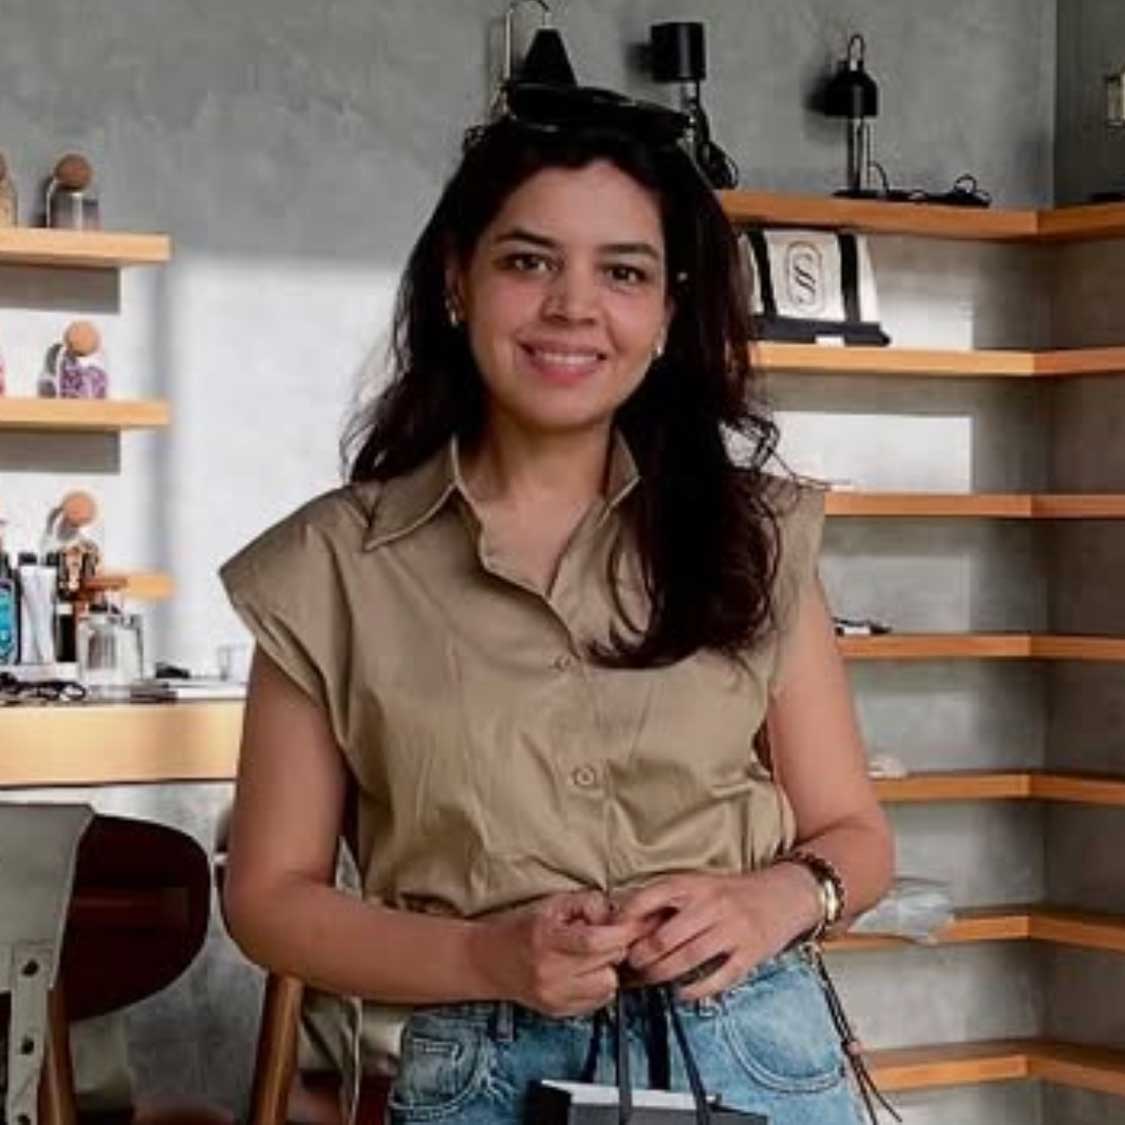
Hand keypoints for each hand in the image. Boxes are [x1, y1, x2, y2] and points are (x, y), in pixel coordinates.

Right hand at [471, 890, 649, 1017]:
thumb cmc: (522, 928)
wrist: (489, 961)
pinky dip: (598, 985)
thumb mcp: (552, 904)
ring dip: (608, 969)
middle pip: (606, 965)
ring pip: (607, 987)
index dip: (620, 933)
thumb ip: (587, 904)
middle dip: (616, 948)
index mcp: (546, 941)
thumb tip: (616, 915)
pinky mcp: (558, 1012)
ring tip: (594, 957)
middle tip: (608, 936)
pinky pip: (597, 1002)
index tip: (634, 925)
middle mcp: (550, 974)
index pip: (594, 942)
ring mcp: (554, 997)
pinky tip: (585, 972)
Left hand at [615, 866, 820, 1001]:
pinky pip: (718, 977)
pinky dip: (695, 990)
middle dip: (642, 956)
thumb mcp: (699, 884)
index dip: (627, 917)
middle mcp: (712, 905)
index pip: (651, 897)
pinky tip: (681, 993)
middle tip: (630, 965)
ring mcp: (732, 930)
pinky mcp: (749, 953)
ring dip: (662, 975)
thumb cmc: (732, 893)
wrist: (783, 894)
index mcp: (695, 884)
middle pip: (665, 937)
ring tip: (649, 980)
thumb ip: (668, 900)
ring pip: (687, 959)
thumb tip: (626, 919)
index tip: (613, 933)